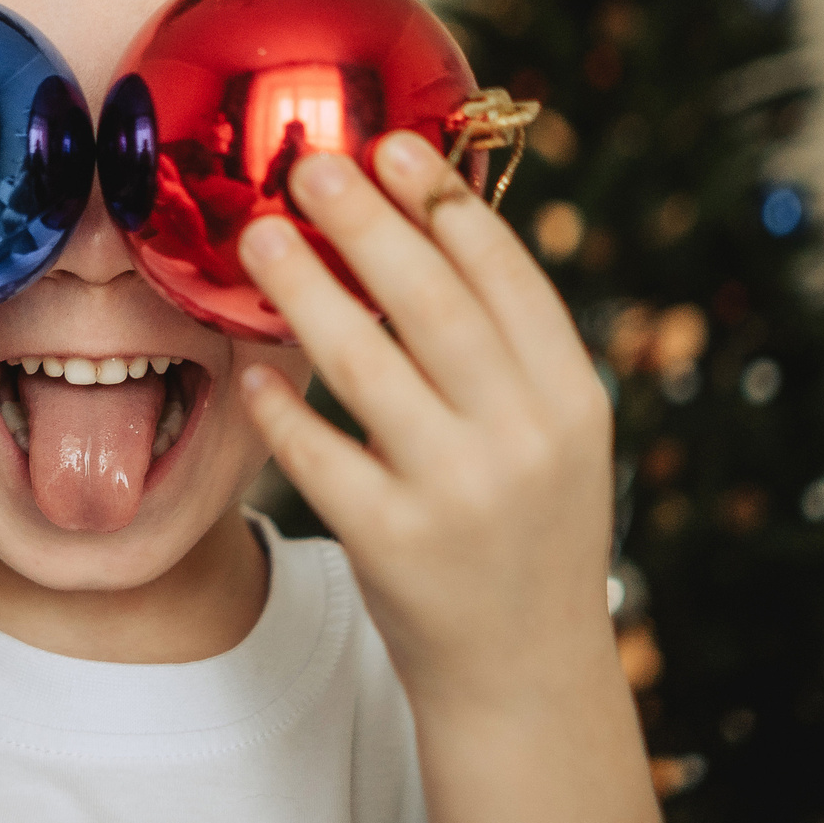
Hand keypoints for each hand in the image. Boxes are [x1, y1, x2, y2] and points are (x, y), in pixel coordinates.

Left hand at [237, 133, 615, 712]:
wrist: (524, 676)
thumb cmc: (524, 534)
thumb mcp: (553, 437)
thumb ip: (507, 350)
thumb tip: (432, 223)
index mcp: (571, 397)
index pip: (507, 277)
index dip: (446, 204)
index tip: (395, 146)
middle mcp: (523, 438)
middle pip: (432, 303)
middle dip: (367, 223)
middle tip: (311, 166)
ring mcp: (458, 491)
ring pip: (367, 366)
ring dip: (307, 291)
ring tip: (263, 238)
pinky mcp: (392, 542)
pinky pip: (319, 455)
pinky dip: (283, 408)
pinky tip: (253, 370)